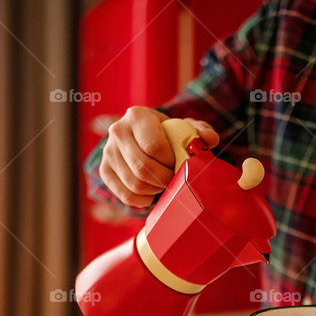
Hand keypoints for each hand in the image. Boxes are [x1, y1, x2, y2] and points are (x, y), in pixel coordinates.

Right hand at [99, 106, 218, 207]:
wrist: (144, 138)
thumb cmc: (168, 134)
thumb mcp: (185, 128)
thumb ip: (200, 131)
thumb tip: (210, 140)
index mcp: (137, 115)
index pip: (154, 146)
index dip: (170, 161)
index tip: (178, 163)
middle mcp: (117, 131)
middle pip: (142, 167)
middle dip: (164, 179)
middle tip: (174, 179)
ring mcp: (108, 152)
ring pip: (134, 184)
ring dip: (154, 190)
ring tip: (163, 184)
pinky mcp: (105, 171)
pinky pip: (125, 195)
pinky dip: (143, 200)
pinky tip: (151, 194)